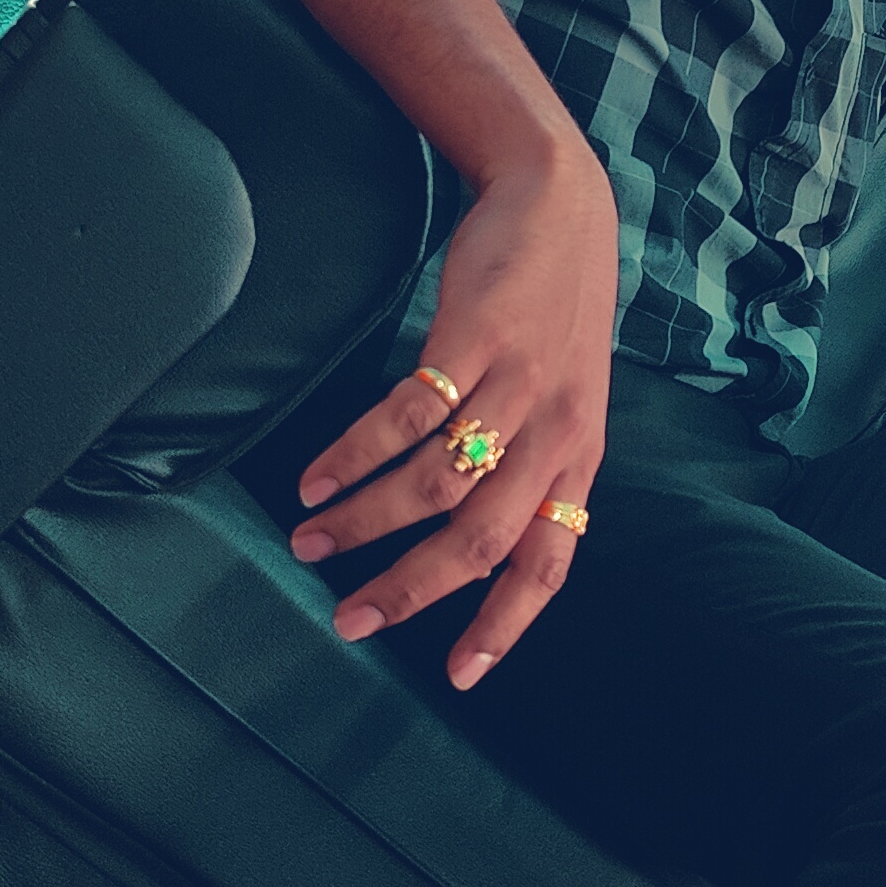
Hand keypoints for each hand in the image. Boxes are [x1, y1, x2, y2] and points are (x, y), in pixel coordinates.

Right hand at [288, 136, 617, 688]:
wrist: (560, 209)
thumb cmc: (552, 315)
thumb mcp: (564, 402)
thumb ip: (530, 469)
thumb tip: (475, 545)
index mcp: (576, 462)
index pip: (547, 565)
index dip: (504, 625)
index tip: (458, 676)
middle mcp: (553, 436)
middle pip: (478, 542)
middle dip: (408, 591)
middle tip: (348, 619)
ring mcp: (516, 388)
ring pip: (434, 485)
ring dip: (363, 522)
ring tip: (309, 539)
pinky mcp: (474, 341)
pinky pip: (407, 416)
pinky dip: (355, 453)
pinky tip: (316, 474)